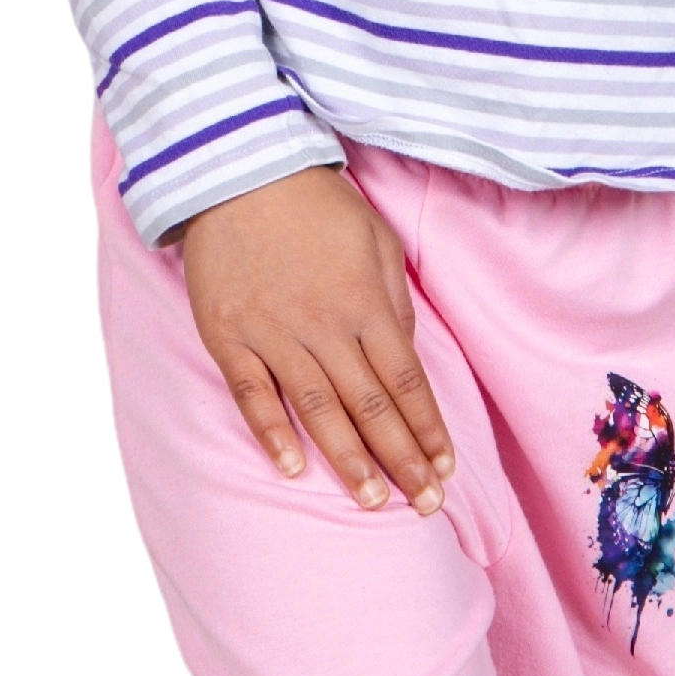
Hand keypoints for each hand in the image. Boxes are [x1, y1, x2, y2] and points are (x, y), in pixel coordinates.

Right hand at [173, 165, 456, 513]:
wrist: (238, 169)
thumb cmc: (315, 203)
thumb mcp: (376, 238)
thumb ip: (395, 298)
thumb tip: (406, 348)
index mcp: (366, 303)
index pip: (407, 382)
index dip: (428, 431)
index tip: (446, 469)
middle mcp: (325, 325)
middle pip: (372, 406)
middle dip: (402, 461)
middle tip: (424, 506)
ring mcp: (273, 333)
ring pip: (319, 409)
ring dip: (349, 460)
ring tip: (373, 502)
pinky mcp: (228, 335)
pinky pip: (252, 393)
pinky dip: (272, 432)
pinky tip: (292, 468)